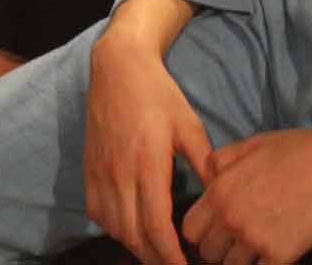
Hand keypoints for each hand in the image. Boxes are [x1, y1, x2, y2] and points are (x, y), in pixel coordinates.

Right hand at [85, 27, 212, 264]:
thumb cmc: (158, 93)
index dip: (171, 256)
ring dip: (135, 246)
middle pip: (134, 235)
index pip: (156, 227)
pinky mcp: (88, 165)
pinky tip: (128, 229)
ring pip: (113, 227)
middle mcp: (119, 172)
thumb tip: (223, 200)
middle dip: (155, 259)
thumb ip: (204, 164)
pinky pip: (96, 210)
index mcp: (147, 164)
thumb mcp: (189, 125)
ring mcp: (100, 170)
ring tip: (157, 252)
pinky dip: (112, 227)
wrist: (117, 66)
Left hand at [182, 127, 311, 263]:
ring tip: (253, 248)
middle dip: (218, 248)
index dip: (201, 231)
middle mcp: (230, 218)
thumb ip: (218, 163)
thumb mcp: (245, 145)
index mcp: (218, 191)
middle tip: (234, 242)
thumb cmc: (290, 150)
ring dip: (240, 260)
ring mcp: (255, 239)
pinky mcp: (280, 254)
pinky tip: (272, 253)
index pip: (189, 229)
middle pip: (207, 253)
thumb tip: (205, 178)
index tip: (213, 231)